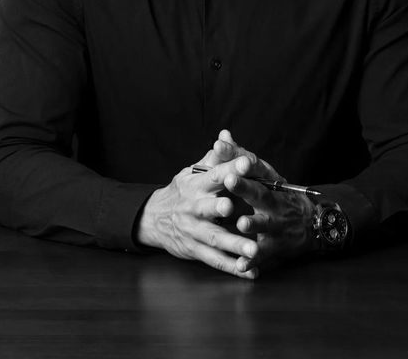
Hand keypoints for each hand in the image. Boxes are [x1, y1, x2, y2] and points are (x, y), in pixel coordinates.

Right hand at [135, 151, 260, 279]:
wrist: (154, 217)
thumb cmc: (183, 190)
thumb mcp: (194, 171)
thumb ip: (215, 156)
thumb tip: (226, 134)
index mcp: (196, 184)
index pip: (214, 173)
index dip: (230, 168)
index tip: (247, 162)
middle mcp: (193, 207)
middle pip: (207, 207)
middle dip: (219, 207)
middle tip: (233, 207)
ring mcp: (194, 230)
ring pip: (214, 238)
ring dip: (234, 244)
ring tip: (254, 250)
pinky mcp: (195, 250)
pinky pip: (215, 259)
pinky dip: (233, 267)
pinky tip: (251, 272)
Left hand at [213, 131, 315, 273]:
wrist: (311, 223)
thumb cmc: (277, 194)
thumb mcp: (262, 174)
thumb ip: (239, 156)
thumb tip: (222, 135)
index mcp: (267, 182)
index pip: (252, 165)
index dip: (237, 156)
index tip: (219, 146)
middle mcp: (273, 201)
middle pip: (259, 191)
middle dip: (244, 186)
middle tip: (229, 179)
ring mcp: (276, 224)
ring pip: (263, 224)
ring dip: (253, 224)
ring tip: (242, 223)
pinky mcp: (276, 247)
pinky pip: (263, 255)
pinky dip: (252, 261)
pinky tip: (241, 265)